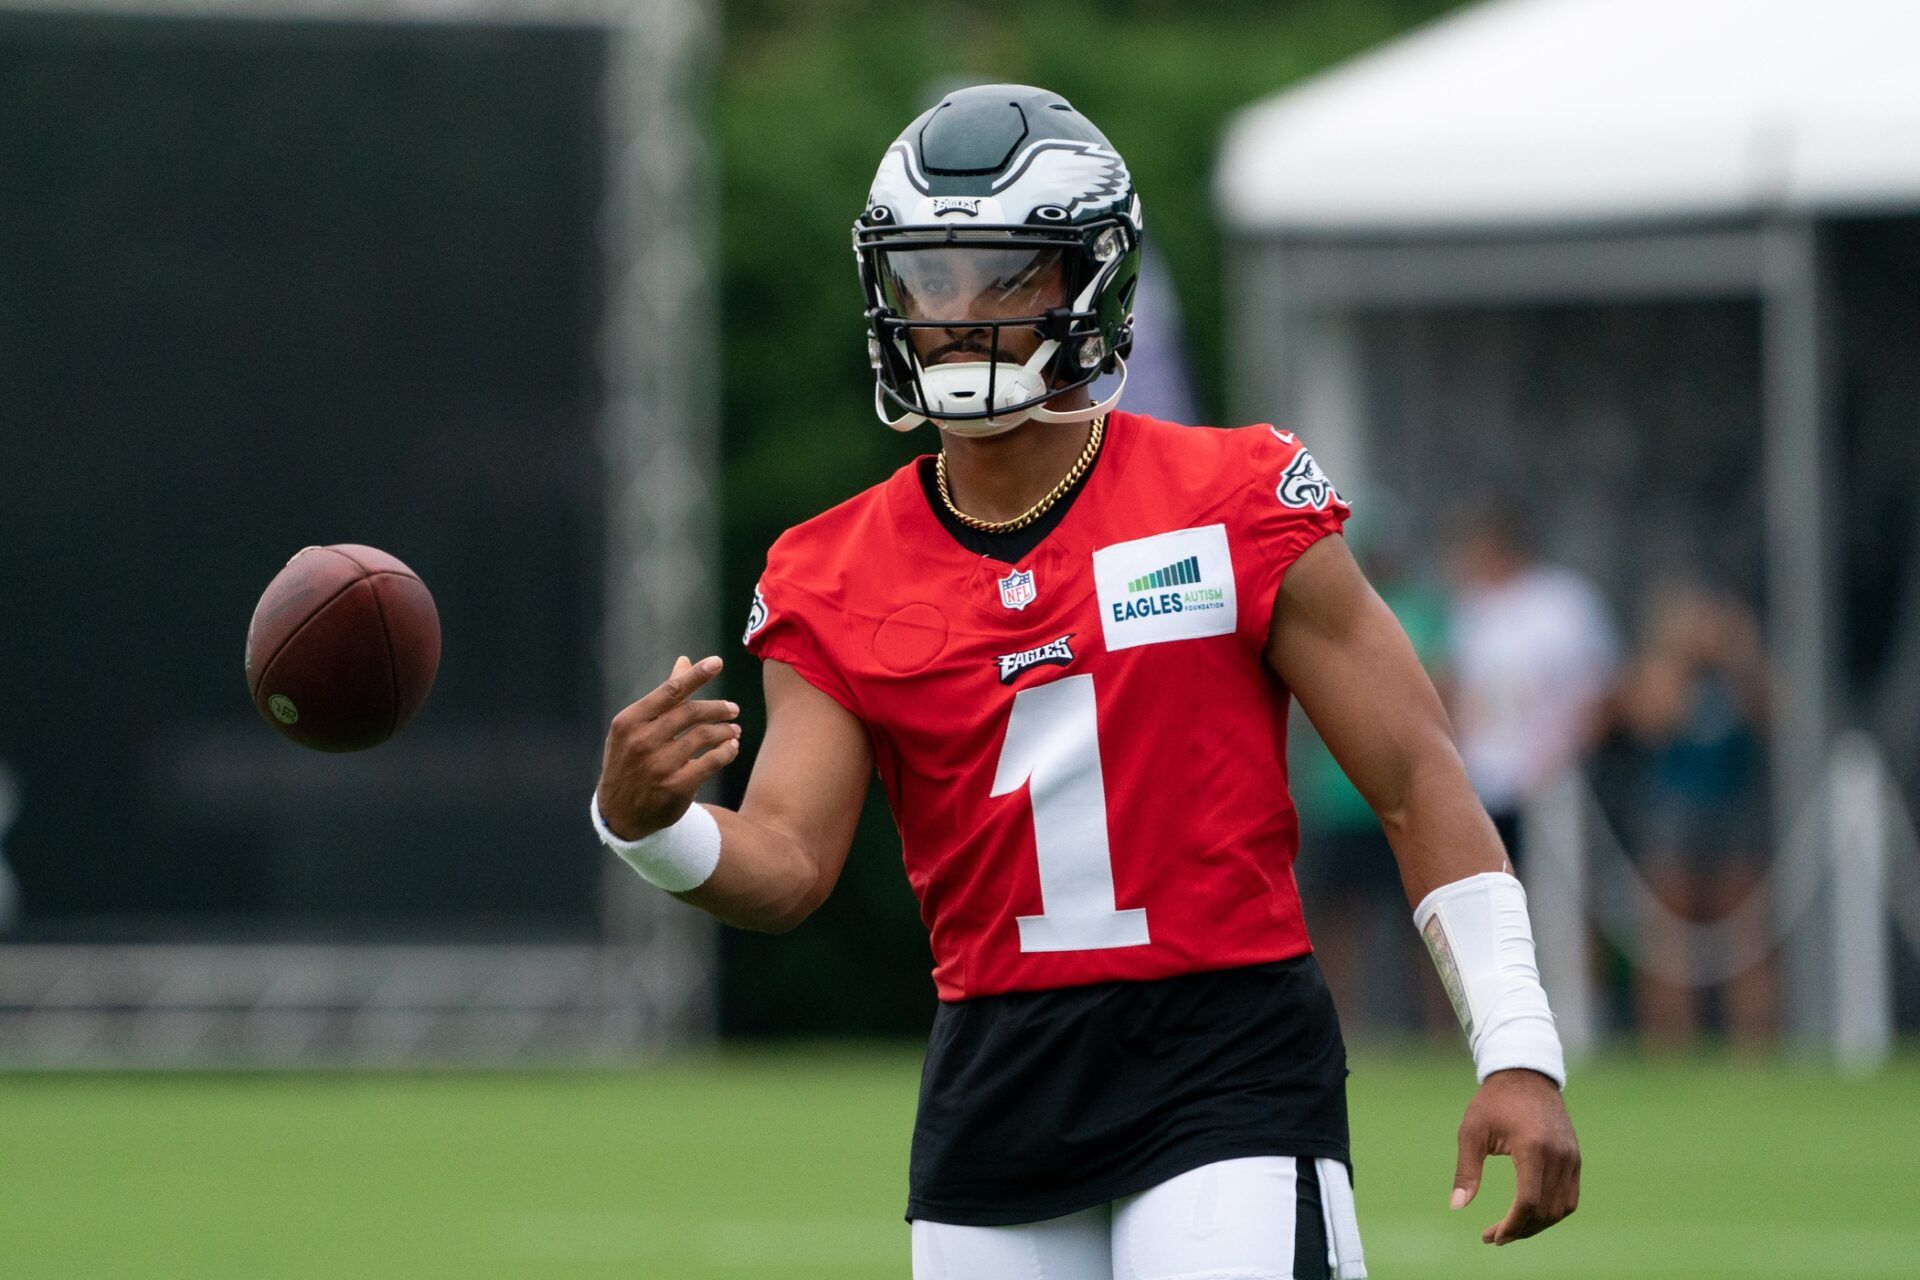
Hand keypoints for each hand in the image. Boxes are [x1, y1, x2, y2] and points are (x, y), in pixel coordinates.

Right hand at [596, 655, 741, 839]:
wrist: (619, 813)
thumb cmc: (631, 761)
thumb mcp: (636, 729)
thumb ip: (663, 696)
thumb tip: (684, 661)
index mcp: (629, 722)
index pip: (670, 691)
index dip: (696, 675)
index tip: (718, 662)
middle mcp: (641, 741)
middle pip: (690, 712)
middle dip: (718, 708)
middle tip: (733, 709)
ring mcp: (657, 766)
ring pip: (703, 736)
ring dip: (725, 730)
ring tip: (735, 730)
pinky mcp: (674, 787)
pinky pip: (711, 762)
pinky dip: (726, 751)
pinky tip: (732, 747)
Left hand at [1452, 1068, 1580, 1244]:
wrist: (1525, 1074)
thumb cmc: (1493, 1101)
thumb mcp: (1472, 1131)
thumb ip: (1466, 1170)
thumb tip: (1456, 1207)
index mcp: (1532, 1147)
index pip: (1527, 1201)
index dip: (1510, 1225)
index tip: (1490, 1236)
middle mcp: (1558, 1155)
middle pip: (1545, 1210)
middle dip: (1520, 1230)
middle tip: (1494, 1237)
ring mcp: (1571, 1157)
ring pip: (1560, 1208)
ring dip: (1536, 1225)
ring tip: (1510, 1230)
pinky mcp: (1575, 1158)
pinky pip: (1569, 1197)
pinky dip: (1551, 1212)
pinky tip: (1529, 1215)